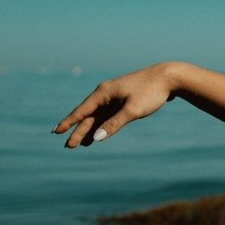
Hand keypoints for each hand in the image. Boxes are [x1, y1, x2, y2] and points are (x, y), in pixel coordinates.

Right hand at [52, 62, 178, 147]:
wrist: (169, 78)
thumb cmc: (150, 92)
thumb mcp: (132, 110)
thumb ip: (114, 124)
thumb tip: (96, 137)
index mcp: (103, 93)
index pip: (81, 111)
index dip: (68, 122)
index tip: (56, 132)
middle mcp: (105, 94)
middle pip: (88, 116)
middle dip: (78, 131)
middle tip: (68, 146)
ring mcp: (115, 98)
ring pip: (98, 117)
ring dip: (90, 130)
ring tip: (80, 144)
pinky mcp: (124, 101)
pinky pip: (108, 115)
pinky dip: (102, 125)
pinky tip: (98, 134)